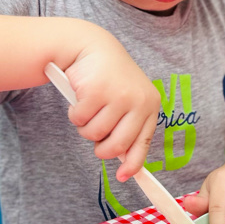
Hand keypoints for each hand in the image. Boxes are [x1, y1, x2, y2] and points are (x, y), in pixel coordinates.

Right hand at [64, 33, 159, 180]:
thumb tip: (125, 166)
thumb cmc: (110, 79)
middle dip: (101, 148)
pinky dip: (74, 113)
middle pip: (116, 145)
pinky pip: (79, 120)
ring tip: (88, 108)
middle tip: (94, 138)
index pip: (143, 142)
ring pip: (94, 134)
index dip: (133, 164)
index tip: (123, 177)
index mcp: (150, 105)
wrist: (93, 46)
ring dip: (84, 127)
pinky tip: (79, 97)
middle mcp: (139, 100)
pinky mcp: (96, 91)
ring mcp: (118, 95)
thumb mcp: (127, 100)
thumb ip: (128, 127)